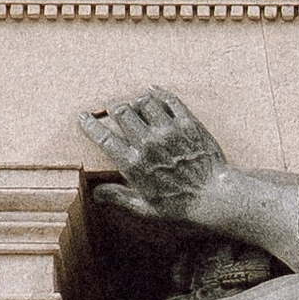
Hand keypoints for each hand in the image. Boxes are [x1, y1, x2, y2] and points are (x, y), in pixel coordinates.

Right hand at [81, 87, 229, 224]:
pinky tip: (153, 91)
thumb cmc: (179, 205)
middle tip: (113, 108)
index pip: (104, 137)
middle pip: (121, 112)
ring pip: (143, 102)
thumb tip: (96, 193)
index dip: (90, 124)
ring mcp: (169, 131)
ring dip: (135, 101)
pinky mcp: (188, 124)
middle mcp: (149, 143)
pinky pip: (170, 100)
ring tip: (135, 104)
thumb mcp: (145, 208)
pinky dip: (159, 93)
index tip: (84, 117)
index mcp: (134, 164)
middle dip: (113, 107)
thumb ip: (119, 197)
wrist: (214, 196)